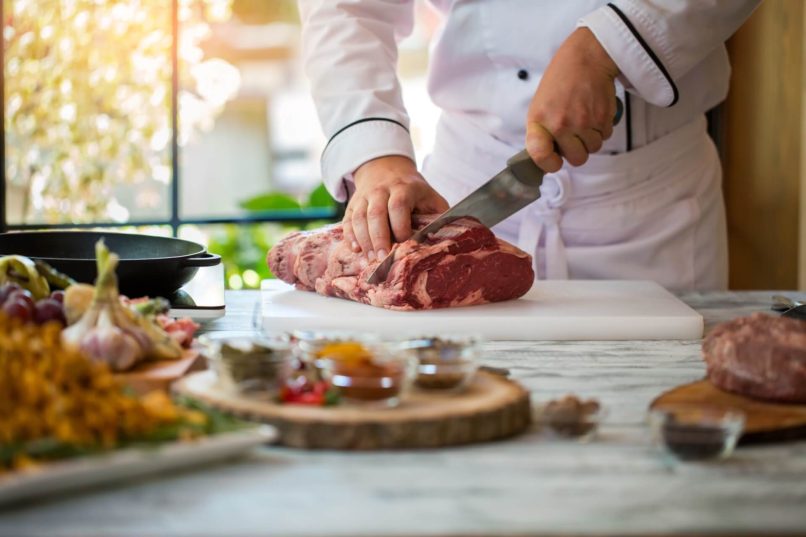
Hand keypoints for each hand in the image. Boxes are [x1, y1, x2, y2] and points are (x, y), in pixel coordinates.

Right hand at [345, 155, 448, 259]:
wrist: (386, 169)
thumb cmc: (414, 192)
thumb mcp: (430, 197)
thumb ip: (438, 217)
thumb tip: (444, 243)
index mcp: (404, 187)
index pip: (399, 205)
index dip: (400, 225)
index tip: (406, 242)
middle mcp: (381, 190)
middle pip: (376, 213)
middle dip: (379, 238)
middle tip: (383, 259)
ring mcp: (364, 196)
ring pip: (359, 218)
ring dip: (364, 241)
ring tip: (371, 260)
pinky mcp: (353, 204)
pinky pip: (348, 220)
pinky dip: (350, 236)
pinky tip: (356, 250)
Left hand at [526, 28, 619, 171]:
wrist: (586, 58)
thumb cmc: (560, 82)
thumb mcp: (539, 106)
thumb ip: (542, 133)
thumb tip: (549, 157)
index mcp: (539, 121)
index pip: (539, 155)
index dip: (548, 164)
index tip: (554, 161)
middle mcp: (561, 124)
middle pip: (576, 159)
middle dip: (577, 150)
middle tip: (574, 134)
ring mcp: (583, 122)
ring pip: (593, 148)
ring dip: (591, 138)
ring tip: (584, 119)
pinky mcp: (603, 117)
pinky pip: (605, 136)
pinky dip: (601, 128)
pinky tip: (594, 112)